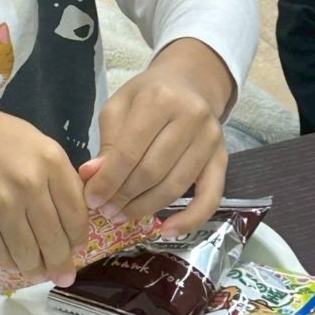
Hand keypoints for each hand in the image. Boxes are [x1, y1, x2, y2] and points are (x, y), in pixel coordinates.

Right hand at [0, 95, 87, 286]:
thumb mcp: (32, 141)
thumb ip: (55, 175)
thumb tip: (72, 216)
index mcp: (50, 159)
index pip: (76, 213)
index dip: (78, 238)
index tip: (76, 249)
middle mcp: (30, 182)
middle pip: (55, 239)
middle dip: (60, 264)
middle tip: (62, 275)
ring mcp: (0, 202)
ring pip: (27, 253)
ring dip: (34, 268)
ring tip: (36, 272)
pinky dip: (7, 261)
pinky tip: (11, 260)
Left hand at [79, 39, 233, 235]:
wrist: (190, 82)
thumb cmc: (147, 95)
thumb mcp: (119, 108)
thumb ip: (107, 143)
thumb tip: (91, 178)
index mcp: (159, 100)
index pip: (129, 151)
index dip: (108, 181)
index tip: (91, 200)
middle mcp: (190, 118)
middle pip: (152, 171)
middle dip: (123, 196)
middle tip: (104, 211)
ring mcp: (211, 140)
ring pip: (175, 186)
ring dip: (145, 208)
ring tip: (122, 215)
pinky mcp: (223, 159)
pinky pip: (210, 197)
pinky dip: (189, 219)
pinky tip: (166, 231)